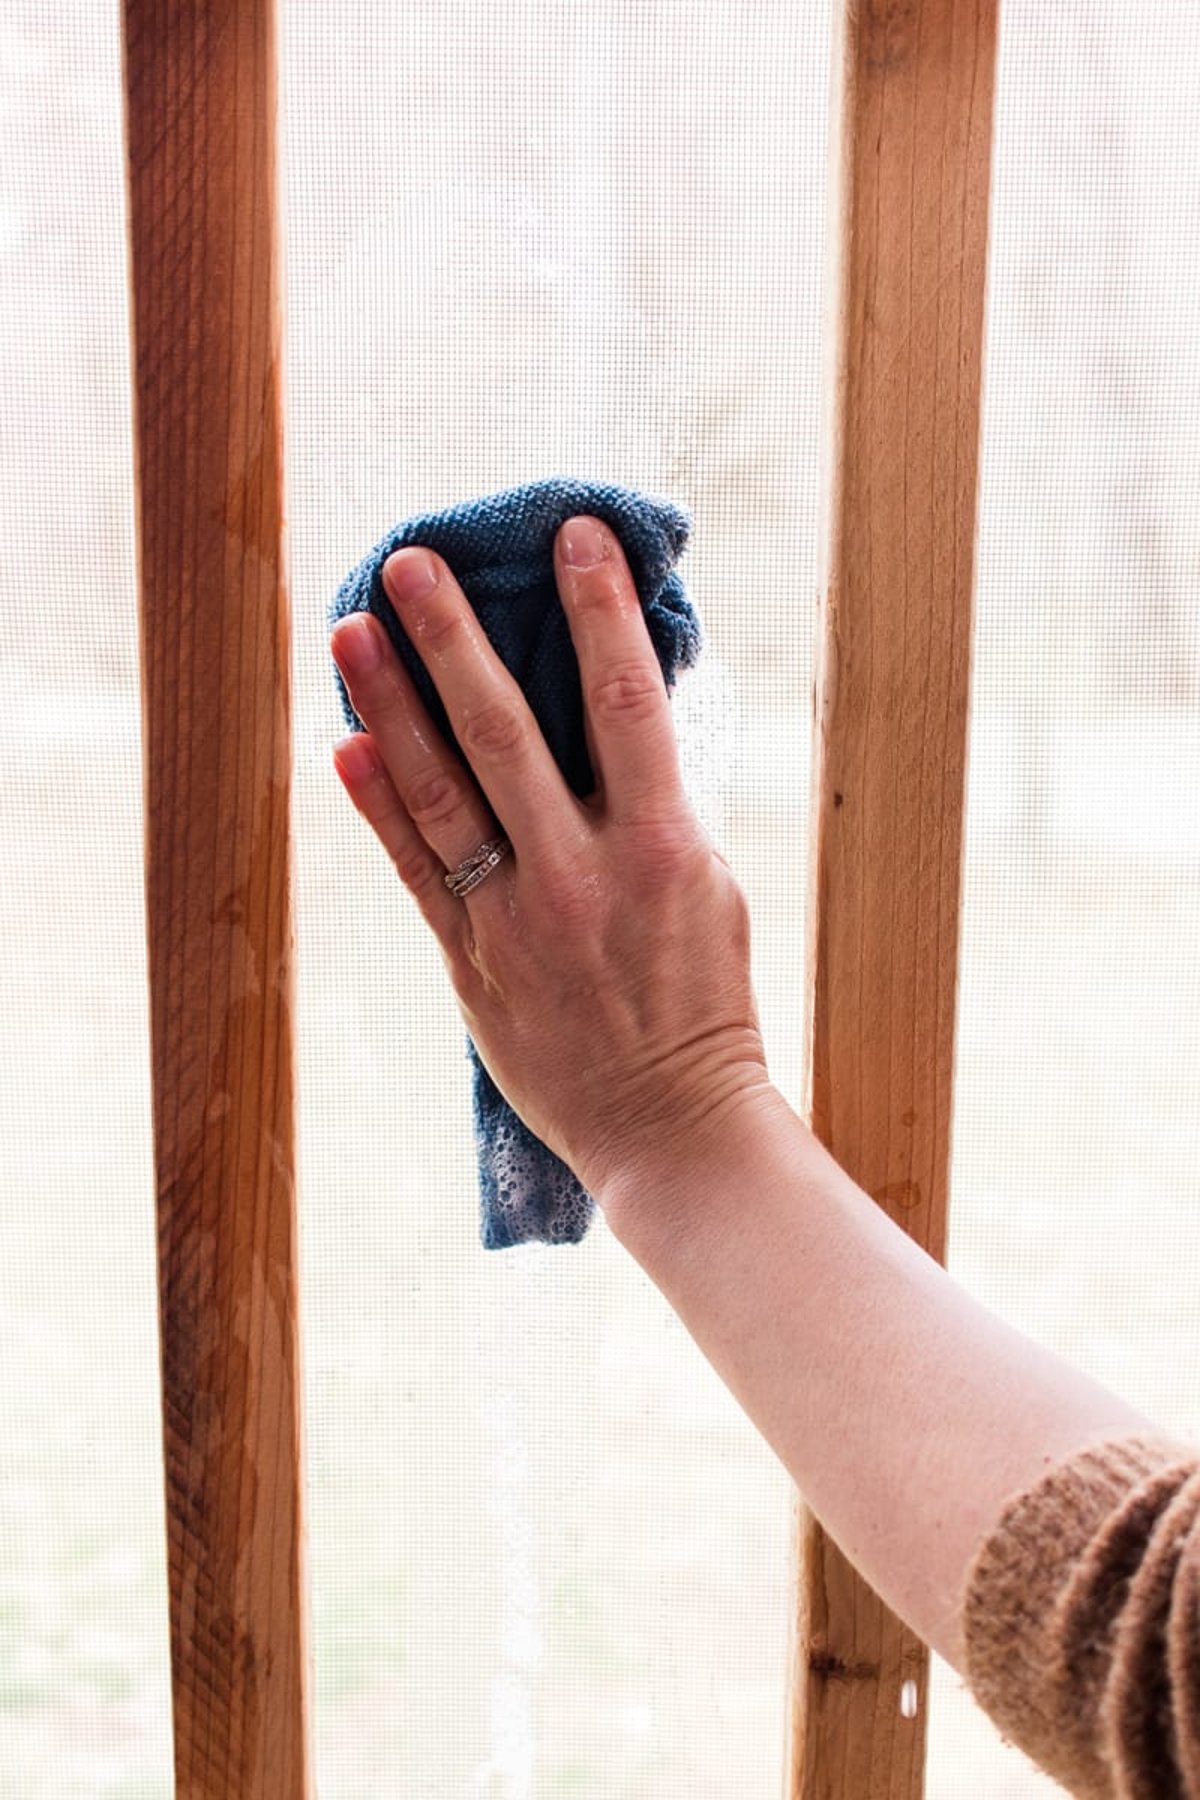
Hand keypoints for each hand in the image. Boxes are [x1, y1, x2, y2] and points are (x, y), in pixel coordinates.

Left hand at [329, 513, 774, 1212]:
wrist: (671, 1128)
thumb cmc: (705, 1001)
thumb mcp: (711, 889)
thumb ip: (660, 807)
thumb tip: (616, 721)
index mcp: (662, 846)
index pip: (628, 704)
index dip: (600, 611)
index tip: (575, 536)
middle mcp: (582, 874)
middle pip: (507, 733)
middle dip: (455, 639)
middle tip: (410, 562)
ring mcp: (517, 920)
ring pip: (442, 793)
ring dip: (390, 706)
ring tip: (350, 630)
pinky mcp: (470, 963)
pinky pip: (414, 872)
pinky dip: (378, 807)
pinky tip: (346, 747)